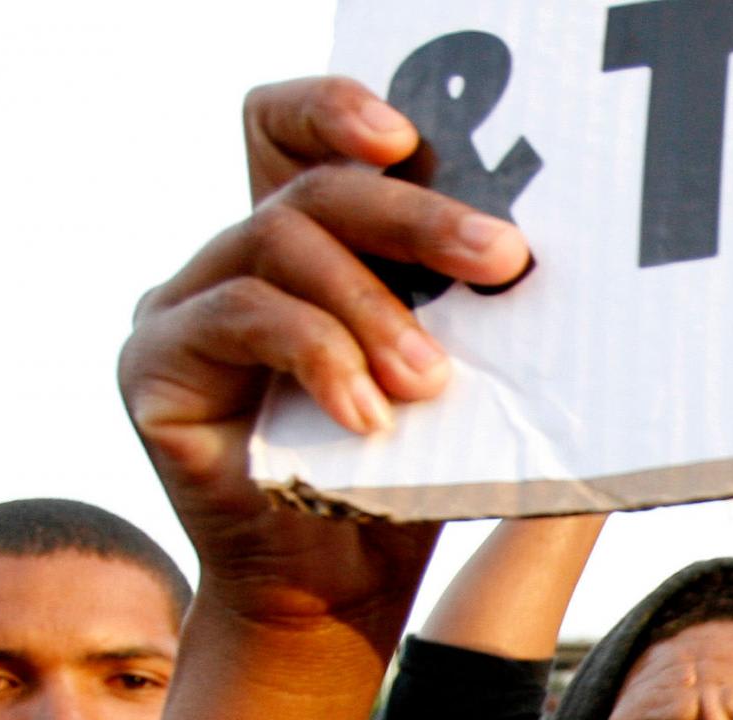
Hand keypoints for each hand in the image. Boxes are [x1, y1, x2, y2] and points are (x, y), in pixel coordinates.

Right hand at [118, 77, 531, 636]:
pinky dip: (315, 356)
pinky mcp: (153, 365)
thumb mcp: (458, 388)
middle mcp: (234, 261)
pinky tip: (365, 414)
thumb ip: (478, 322)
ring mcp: (184, 305)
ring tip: (430, 380)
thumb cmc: (403, 485)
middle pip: (313, 186)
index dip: (335, 110)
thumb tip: (579, 278)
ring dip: (371, 308)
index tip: (406, 135)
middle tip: (499, 259)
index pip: (293, 132)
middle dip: (414, 216)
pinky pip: (236, 317)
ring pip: (278, 244)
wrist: (335, 596)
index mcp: (305, 247)